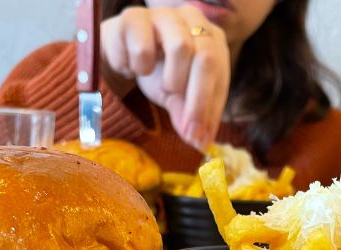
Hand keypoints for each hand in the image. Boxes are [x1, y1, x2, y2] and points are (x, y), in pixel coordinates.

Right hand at [101, 5, 229, 150]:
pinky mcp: (134, 16)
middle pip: (206, 59)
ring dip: (170, 79)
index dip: (210, 109)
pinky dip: (137, 68)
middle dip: (197, 101)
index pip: (220, 73)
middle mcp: (193, 19)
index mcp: (212, 38)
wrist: (120, 49)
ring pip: (180, 47)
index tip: (200, 138)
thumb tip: (201, 143)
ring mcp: (164, 15)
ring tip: (162, 86)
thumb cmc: (157, 69)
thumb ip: (190, 115)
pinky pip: (141, 48)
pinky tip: (132, 69)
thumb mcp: (178, 96)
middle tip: (187, 129)